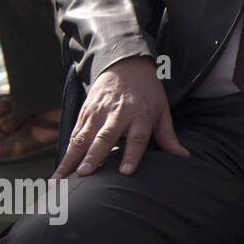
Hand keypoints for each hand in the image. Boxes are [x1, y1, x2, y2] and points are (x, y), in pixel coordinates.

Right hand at [54, 56, 186, 179]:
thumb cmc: (147, 91)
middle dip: (94, 156)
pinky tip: (60, 167)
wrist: (126, 64)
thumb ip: (168, 136)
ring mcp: (98, 112)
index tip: (126, 172)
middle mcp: (118, 113)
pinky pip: (74, 133)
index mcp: (140, 114)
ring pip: (83, 137)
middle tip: (84, 174)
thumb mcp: (162, 109)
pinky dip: (66, 150)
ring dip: (71, 158)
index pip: (137, 137)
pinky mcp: (85, 111)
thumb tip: (183, 157)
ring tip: (61, 178)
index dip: (132, 154)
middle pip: (105, 137)